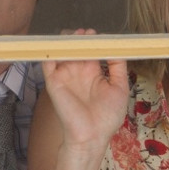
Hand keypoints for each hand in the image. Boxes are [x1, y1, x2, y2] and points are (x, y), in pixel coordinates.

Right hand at [43, 29, 128, 153]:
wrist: (91, 136)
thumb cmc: (107, 118)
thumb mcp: (120, 88)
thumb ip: (119, 67)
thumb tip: (118, 49)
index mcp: (93, 74)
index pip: (91, 52)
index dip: (93, 42)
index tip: (97, 35)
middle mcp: (78, 73)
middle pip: (76, 48)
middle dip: (80, 38)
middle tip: (86, 33)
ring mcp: (65, 76)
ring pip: (62, 52)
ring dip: (67, 41)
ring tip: (76, 35)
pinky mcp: (54, 82)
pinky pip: (48, 62)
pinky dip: (52, 51)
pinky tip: (61, 44)